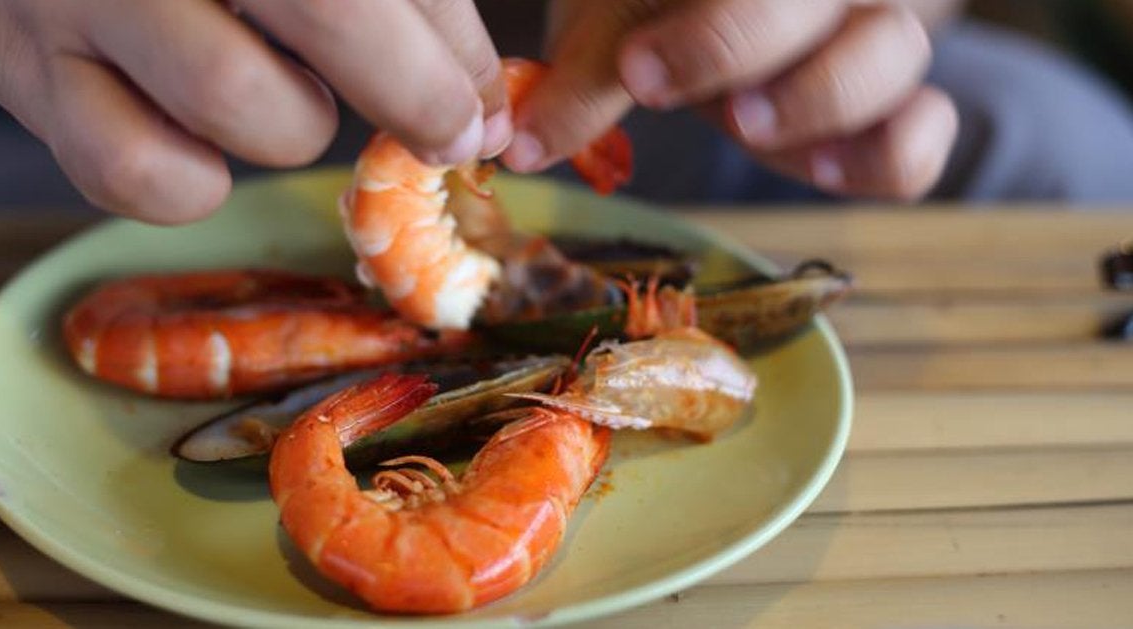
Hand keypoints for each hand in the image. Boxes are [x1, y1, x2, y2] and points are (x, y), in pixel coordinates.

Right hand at [0, 0, 512, 222]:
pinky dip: (194, 182)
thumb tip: (480, 102)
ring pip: (240, 104)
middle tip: (447, 134)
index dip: (455, 49)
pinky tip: (201, 141)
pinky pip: (137, 174)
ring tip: (285, 97)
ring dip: (293, 126)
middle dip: (412, 94)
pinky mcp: (15, 66)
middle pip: (329, 13)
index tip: (485, 103)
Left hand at [502, 0, 957, 200]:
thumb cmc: (661, 9)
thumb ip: (584, 78)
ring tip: (750, 126)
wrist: (723, 22)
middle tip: (662, 84)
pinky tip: (826, 172)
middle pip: (821, 0)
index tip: (635, 70)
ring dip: (822, 95)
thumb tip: (523, 149)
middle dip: (739, 44)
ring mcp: (871, 39)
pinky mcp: (891, 112)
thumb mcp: (617, 25)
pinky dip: (895, 156)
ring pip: (894, 53)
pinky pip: (926, 132)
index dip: (705, 33)